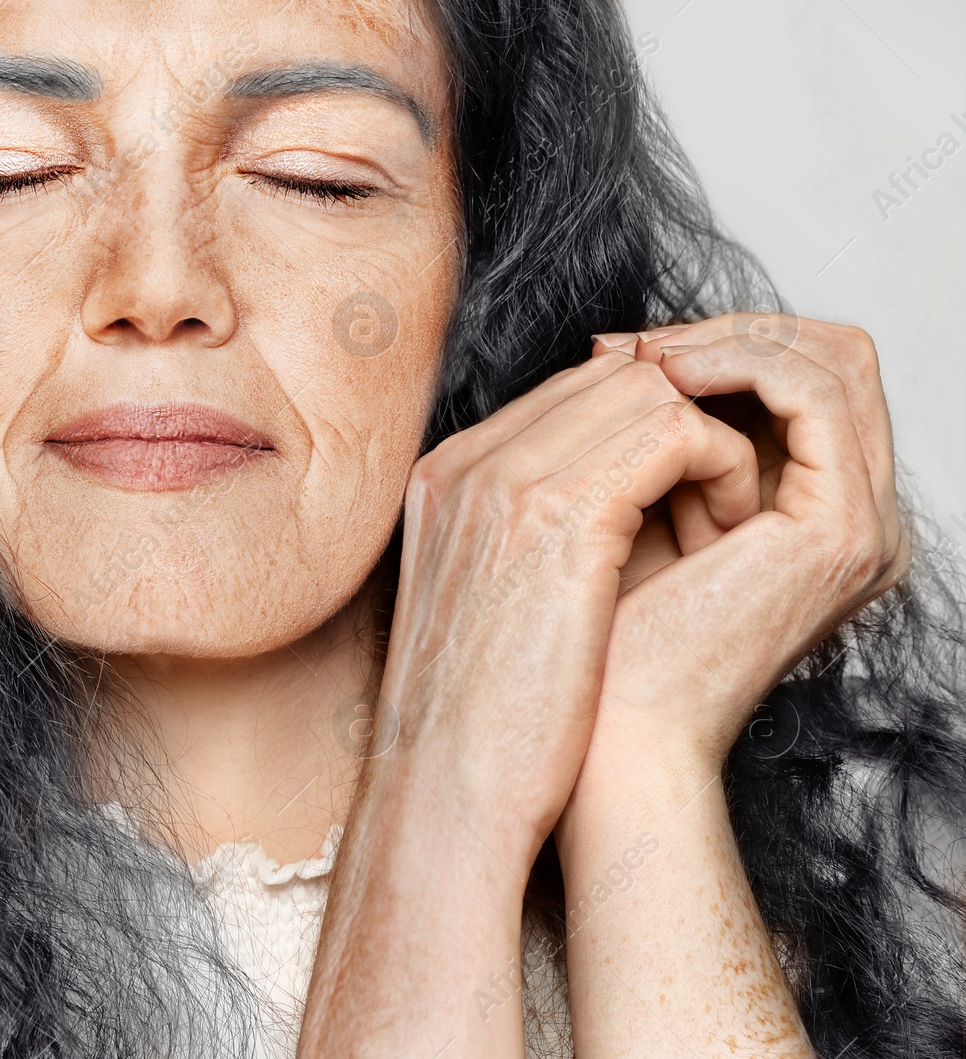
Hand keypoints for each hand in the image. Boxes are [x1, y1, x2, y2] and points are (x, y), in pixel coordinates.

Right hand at [300, 350, 758, 1058]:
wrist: (445, 797)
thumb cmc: (475, 728)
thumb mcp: (486, 606)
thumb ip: (527, 533)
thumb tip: (616, 497)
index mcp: (443, 481)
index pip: (567, 394)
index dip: (645, 426)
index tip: (692, 482)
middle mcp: (467, 463)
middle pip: (611, 377)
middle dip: (688, 420)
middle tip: (730, 489)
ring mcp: (504, 480)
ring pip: (651, 391)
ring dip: (713, 442)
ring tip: (731, 514)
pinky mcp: (559, 514)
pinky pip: (680, 432)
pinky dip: (725, 468)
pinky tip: (730, 529)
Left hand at [579, 316, 909, 779]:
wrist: (605, 739)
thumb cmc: (594, 645)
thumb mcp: (625, 515)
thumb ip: (649, 443)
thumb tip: (623, 352)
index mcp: (809, 520)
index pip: (796, 382)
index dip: (711, 345)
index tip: (614, 351)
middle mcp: (850, 520)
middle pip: (828, 359)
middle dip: (722, 331)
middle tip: (626, 345)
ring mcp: (858, 525)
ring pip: (830, 359)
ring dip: (725, 340)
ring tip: (638, 359)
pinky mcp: (840, 529)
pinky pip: (813, 393)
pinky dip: (737, 363)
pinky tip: (662, 376)